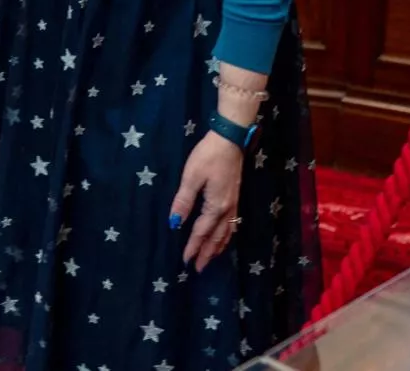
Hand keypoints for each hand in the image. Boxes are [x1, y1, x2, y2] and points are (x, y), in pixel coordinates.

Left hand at [169, 131, 243, 271]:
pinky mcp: (235, 197)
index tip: (186, 261)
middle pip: (216, 237)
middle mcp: (227, 210)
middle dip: (207, 253)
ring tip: (211, 258)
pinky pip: (231, 225)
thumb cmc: (208, 156)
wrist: (230, 140)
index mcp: (215, 207)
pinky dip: (226, 236)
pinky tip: (224, 236)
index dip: (193, 247)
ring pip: (226, 233)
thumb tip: (174, 224)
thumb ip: (183, 201)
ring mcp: (233, 204)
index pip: (201, 232)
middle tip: (199, 269)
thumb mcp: (192, 176)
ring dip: (218, 247)